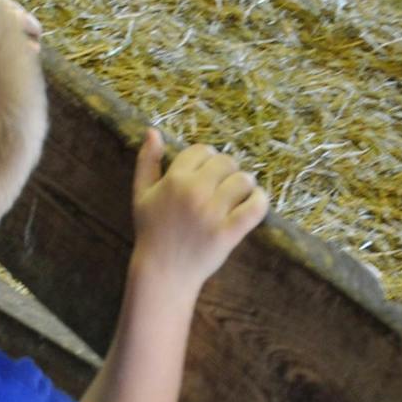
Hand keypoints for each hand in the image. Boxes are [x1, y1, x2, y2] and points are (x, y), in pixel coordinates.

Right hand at [128, 129, 267, 294]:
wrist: (163, 271)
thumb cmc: (152, 230)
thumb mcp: (141, 193)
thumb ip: (147, 161)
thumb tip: (153, 131)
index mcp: (174, 179)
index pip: (201, 151)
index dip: (207, 157)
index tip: (208, 169)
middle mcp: (194, 192)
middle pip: (225, 163)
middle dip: (228, 168)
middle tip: (226, 182)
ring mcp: (212, 213)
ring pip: (243, 181)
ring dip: (246, 183)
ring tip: (241, 192)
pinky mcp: (228, 233)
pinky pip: (254, 208)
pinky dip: (260, 201)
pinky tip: (256, 201)